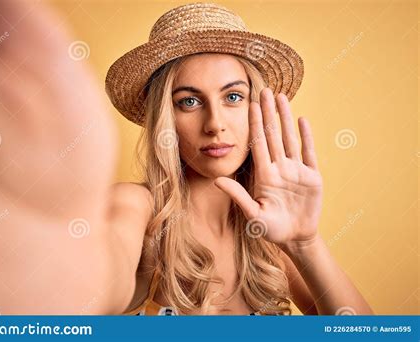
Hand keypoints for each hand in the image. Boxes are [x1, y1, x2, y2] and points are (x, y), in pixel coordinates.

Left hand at [215, 88, 322, 247]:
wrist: (295, 238)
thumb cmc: (271, 230)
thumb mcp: (252, 215)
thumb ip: (237, 196)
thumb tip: (216, 180)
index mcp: (264, 175)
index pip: (258, 143)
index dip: (254, 124)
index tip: (250, 105)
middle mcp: (279, 168)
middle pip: (273, 135)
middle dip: (268, 113)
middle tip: (264, 90)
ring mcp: (296, 171)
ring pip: (289, 138)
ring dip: (286, 118)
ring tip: (282, 97)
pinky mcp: (312, 177)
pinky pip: (308, 153)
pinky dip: (306, 137)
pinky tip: (302, 120)